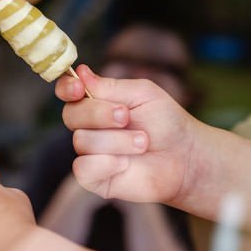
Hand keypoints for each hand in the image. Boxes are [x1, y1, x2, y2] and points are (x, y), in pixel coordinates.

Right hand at [56, 65, 203, 204]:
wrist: (185, 157)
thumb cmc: (166, 122)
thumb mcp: (142, 94)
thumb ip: (110, 86)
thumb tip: (80, 72)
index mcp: (98, 101)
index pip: (67, 91)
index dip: (66, 88)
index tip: (78, 88)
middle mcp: (89, 126)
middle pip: (71, 115)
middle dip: (99, 114)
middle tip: (126, 116)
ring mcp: (90, 152)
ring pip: (82, 141)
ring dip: (116, 140)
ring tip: (143, 142)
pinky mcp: (94, 178)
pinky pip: (83, 168)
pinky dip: (106, 163)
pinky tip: (126, 164)